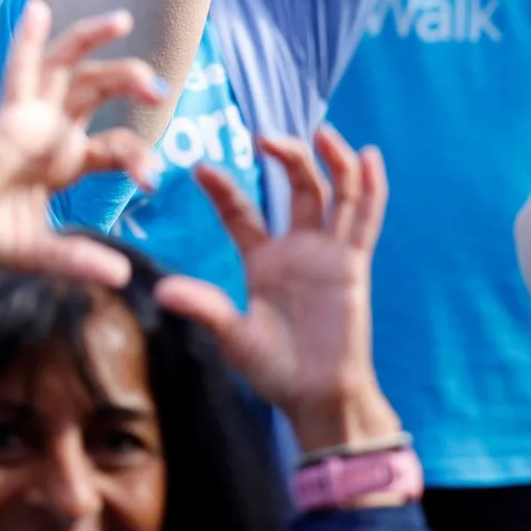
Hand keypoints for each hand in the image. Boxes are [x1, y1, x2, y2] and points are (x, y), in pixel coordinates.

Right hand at [0, 0, 166, 283]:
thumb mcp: (43, 251)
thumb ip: (80, 259)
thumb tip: (121, 278)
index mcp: (62, 161)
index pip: (112, 146)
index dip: (137, 158)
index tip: (153, 182)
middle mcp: (49, 133)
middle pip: (95, 90)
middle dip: (128, 81)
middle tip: (160, 88)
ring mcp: (28, 120)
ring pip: (66, 68)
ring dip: (93, 41)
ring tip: (124, 20)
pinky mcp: (8, 118)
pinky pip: (19, 70)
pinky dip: (28, 39)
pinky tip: (39, 8)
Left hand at [155, 130, 398, 445]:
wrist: (317, 396)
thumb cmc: (275, 370)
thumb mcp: (232, 335)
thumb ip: (204, 307)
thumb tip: (160, 291)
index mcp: (263, 260)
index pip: (242, 213)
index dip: (223, 189)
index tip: (201, 168)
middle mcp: (298, 249)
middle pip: (298, 188)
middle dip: (287, 157)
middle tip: (265, 137)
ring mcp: (329, 254)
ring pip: (335, 194)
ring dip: (331, 161)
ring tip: (323, 133)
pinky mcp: (353, 265)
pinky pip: (364, 220)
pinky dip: (370, 188)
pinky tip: (370, 158)